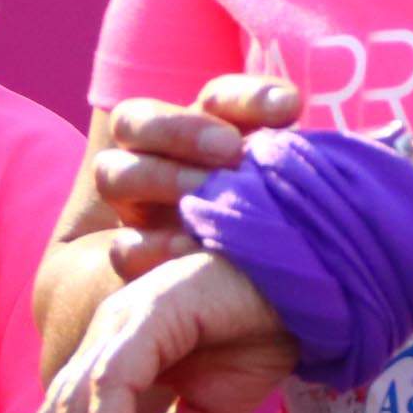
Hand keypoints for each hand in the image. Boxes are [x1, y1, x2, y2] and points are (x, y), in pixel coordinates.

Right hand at [88, 77, 301, 284]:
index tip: (290, 108)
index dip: (249, 97)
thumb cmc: (270, 234)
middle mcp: (155, 158)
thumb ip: (285, 160)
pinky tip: (190, 249)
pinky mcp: (128, 257)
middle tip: (230, 150)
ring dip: (163, 177)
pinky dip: (155, 246)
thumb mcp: (279, 192)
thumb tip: (298, 122)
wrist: (220, 315)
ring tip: (203, 195)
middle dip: (183, 130)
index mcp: (203, 133)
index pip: (214, 98)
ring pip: (113, 172)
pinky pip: (123, 246)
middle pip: (135, 119)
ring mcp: (132, 207)